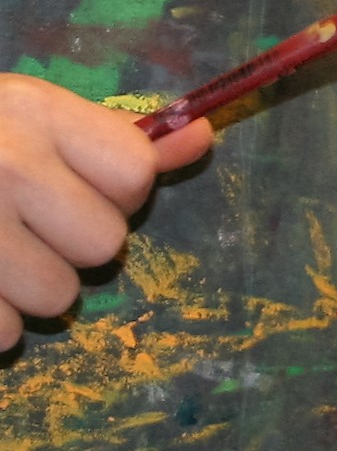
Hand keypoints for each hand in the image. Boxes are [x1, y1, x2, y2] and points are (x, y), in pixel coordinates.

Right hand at [0, 77, 210, 351]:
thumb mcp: (20, 114)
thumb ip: (111, 133)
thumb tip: (202, 136)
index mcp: (30, 114)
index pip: (134, 174)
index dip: (116, 190)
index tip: (78, 185)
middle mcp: (2, 167)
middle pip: (106, 245)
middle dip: (71, 244)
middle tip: (21, 223)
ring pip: (56, 300)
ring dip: (26, 289)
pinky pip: (1, 336)